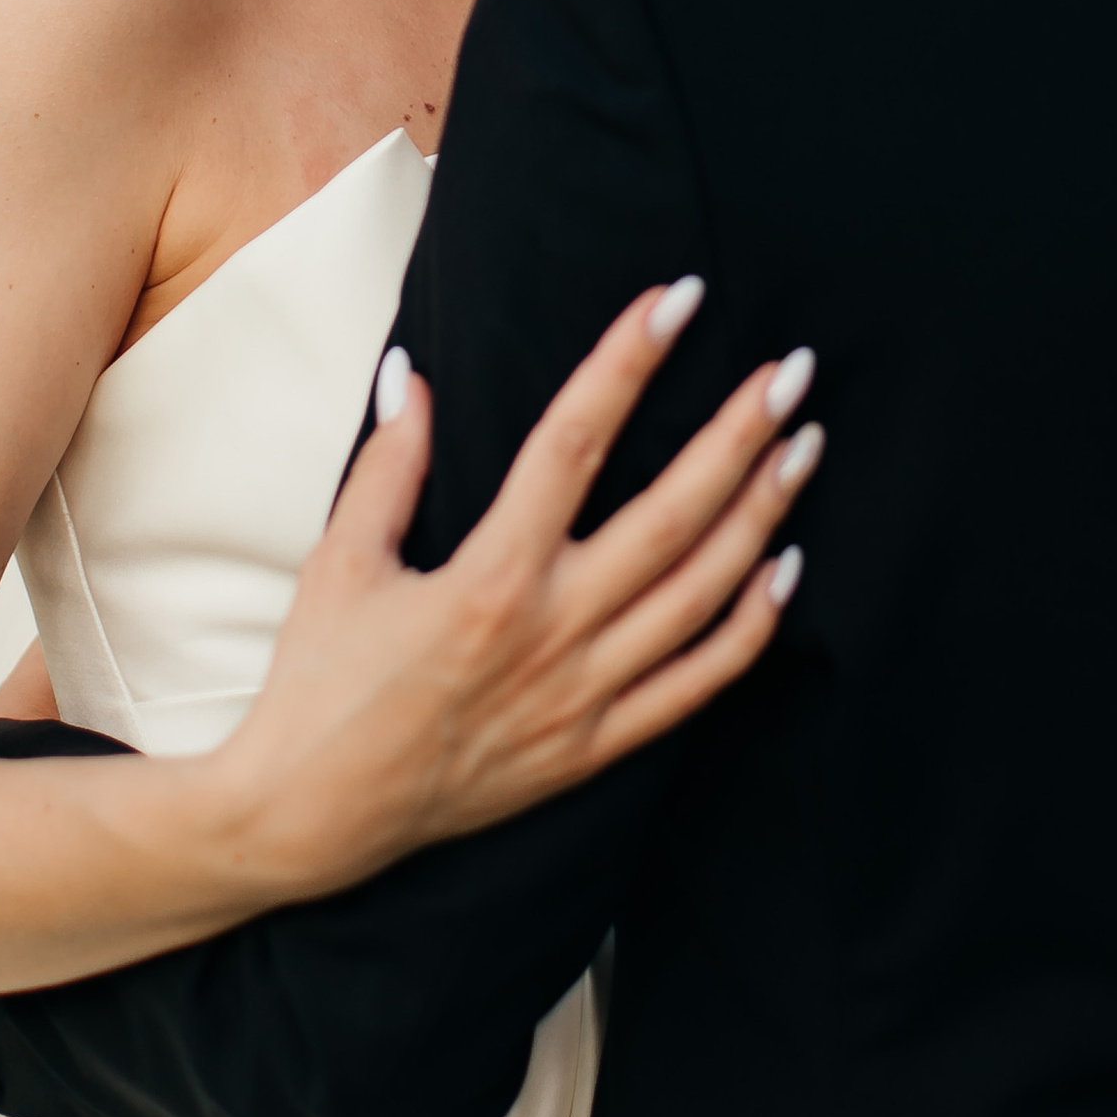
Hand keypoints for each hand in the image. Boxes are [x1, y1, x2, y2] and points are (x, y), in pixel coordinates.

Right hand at [206, 285, 815, 899]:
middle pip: (671, 515)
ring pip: (702, 595)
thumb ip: (389, 466)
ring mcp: (582, 697)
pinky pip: (697, 685)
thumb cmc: (318, 683)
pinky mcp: (595, 749)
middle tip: (794, 369)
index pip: (574, 442)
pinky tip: (787, 568)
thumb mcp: (338, 563)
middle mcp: (550, 635)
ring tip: (806, 445)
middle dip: (740, 434)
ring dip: (763, 514)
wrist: (310, 819)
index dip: (628, 362)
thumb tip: (416, 371)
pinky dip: (752, 627)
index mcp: (487, 579)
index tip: (676, 298)